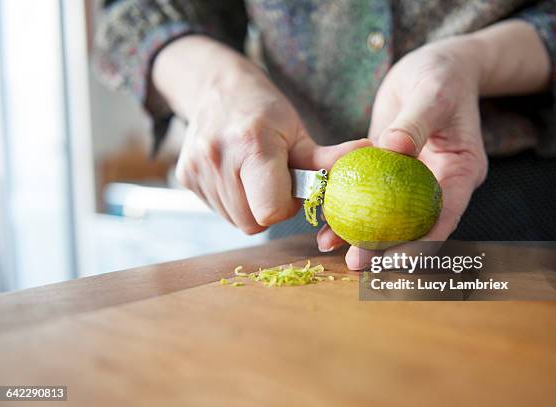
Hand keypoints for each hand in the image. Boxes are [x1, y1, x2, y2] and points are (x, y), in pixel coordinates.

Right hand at [156, 36, 368, 233]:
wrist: (216, 88)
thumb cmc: (264, 110)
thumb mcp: (299, 131)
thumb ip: (328, 158)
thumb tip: (370, 156)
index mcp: (253, 146)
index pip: (270, 211)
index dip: (284, 207)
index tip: (290, 187)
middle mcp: (219, 159)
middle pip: (252, 222)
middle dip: (269, 208)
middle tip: (274, 181)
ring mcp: (197, 170)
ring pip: (235, 220)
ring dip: (251, 206)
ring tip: (255, 175)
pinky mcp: (184, 177)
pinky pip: (218, 210)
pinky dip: (233, 200)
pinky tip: (237, 175)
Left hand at [317, 38, 487, 267]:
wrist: (432, 67)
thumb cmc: (441, 77)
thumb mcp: (432, 94)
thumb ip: (416, 122)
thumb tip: (394, 148)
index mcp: (460, 171)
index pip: (444, 215)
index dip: (422, 241)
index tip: (397, 259)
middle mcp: (437, 183)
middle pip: (414, 225)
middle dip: (386, 248)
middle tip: (356, 263)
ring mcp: (411, 180)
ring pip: (388, 216)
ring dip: (361, 233)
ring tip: (330, 247)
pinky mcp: (388, 172)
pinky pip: (368, 195)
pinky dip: (348, 207)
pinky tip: (324, 221)